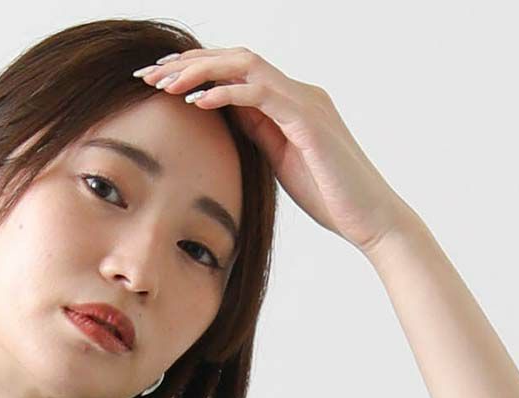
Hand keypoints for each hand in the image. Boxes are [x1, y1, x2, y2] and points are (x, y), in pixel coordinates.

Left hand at [135, 48, 415, 254]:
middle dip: (189, 63)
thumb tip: (228, 120)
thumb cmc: (330, 197)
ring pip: (245, 66)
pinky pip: (261, 96)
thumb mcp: (281, 162)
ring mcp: (305, 103)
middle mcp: (298, 92)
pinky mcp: (309, 123)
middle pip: (235, 58)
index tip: (157, 81)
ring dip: (201, 71)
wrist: (370, 218)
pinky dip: (227, 94)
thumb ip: (259, 135)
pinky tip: (197, 103)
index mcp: (289, 101)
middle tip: (148, 75)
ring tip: (165, 84)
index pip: (236, 72)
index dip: (196, 71)